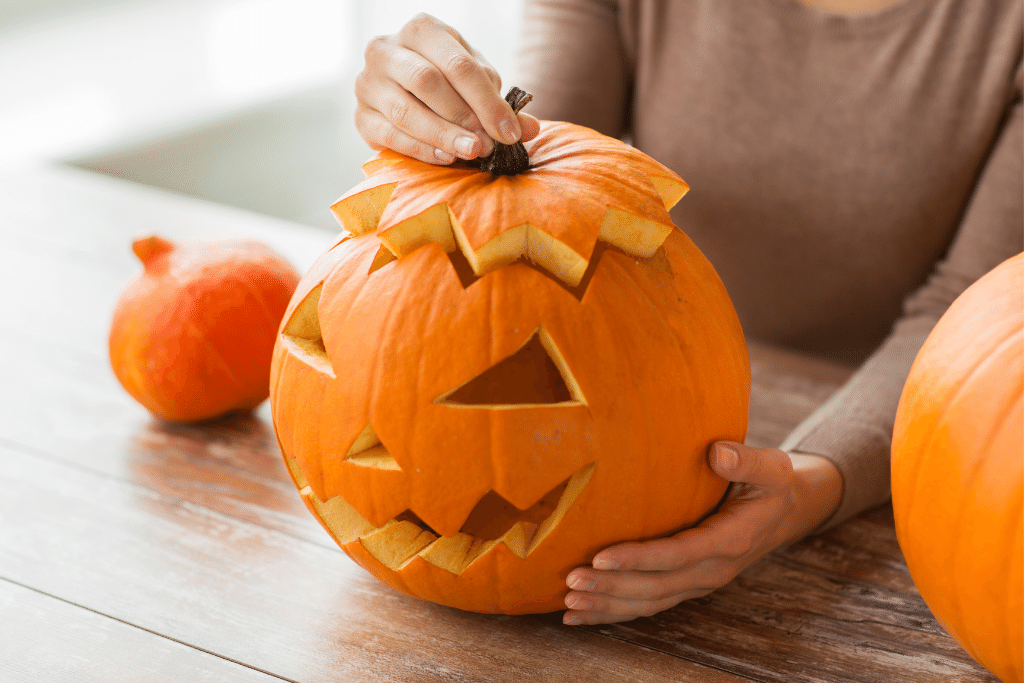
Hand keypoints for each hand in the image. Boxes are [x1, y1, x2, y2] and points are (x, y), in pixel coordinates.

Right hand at [355, 13, 540, 164]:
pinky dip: (421, 149)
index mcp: (421, 30)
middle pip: (428, 82)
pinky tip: (446, 157)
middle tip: (489, 144)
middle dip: (464, 117)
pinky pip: (389, 134)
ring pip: (405, 110)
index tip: (509, 132)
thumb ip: (501, 106)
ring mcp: (367, 82)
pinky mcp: (360, 116)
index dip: (487, 101)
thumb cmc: (448, 85)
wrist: (405, 95)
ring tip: (471, 152)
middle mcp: (386, 49)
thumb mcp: (476, 85)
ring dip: (443, 134)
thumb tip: (530, 129)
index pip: (458, 64)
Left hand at [562, 442, 842, 624]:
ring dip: (608, 604)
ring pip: (649, 602)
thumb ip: (746, 460)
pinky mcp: (687, 585)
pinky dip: (613, 612)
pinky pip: (648, 605)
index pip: (678, 554)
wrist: (787, 511)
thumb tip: (718, 452)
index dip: (639, 559)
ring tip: (569, 602)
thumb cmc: (772, 484)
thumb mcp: (772, 468)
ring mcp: (699, 582)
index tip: (601, 557)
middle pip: (657, 586)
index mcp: (731, 540)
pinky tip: (579, 616)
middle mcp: (713, 569)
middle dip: (612, 587)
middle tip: (571, 581)